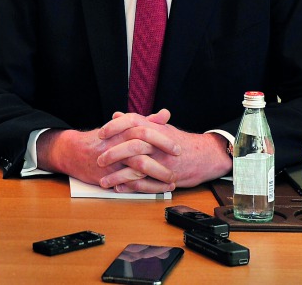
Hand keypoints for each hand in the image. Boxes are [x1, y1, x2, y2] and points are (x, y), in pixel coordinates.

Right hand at [37, 110, 176, 193]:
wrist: (74, 151)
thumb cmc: (102, 139)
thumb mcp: (122, 126)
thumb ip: (145, 121)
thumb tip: (164, 114)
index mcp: (121, 130)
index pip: (144, 131)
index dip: (162, 139)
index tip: (177, 147)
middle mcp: (117, 144)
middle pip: (143, 148)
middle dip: (162, 158)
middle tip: (178, 164)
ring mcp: (112, 161)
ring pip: (138, 167)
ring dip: (157, 175)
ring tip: (172, 180)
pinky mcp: (109, 176)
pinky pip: (130, 182)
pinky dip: (146, 187)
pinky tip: (158, 189)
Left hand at [95, 112, 230, 190]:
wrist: (202, 156)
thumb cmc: (177, 141)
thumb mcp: (158, 127)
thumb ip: (137, 121)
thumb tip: (116, 115)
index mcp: (155, 128)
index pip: (132, 121)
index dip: (115, 127)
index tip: (101, 134)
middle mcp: (158, 143)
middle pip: (132, 145)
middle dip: (113, 153)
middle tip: (98, 159)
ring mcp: (162, 160)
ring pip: (137, 167)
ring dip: (118, 175)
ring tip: (103, 180)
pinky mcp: (165, 176)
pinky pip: (146, 183)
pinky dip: (130, 186)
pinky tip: (118, 187)